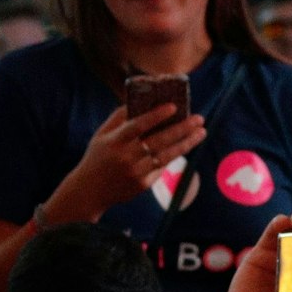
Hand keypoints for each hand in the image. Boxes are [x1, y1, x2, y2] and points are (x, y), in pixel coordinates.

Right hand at [50, 104, 207, 220]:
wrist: (89, 191)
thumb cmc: (98, 156)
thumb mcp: (102, 135)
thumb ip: (120, 118)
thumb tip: (140, 100)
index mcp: (115, 141)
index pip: (138, 126)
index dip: (156, 116)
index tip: (173, 106)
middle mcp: (127, 157)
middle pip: (159, 141)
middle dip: (182, 129)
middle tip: (199, 119)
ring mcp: (136, 172)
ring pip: (167, 155)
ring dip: (187, 143)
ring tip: (202, 132)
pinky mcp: (143, 184)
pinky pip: (162, 166)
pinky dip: (174, 155)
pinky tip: (185, 144)